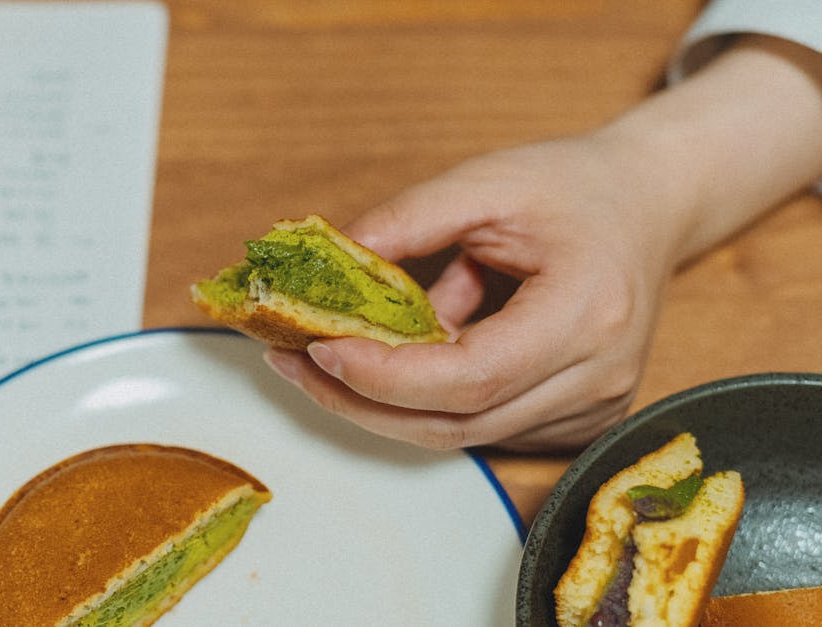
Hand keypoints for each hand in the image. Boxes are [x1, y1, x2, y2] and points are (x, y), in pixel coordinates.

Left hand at [265, 35, 821, 451]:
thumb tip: (329, 264)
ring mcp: (593, 407)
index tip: (317, 349)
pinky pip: (481, 427)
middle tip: (293, 364)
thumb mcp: (487, 181)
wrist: (649, 204)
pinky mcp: (577, 417)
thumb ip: (407, 221)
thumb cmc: (575, 187)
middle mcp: (599, 376)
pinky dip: (425, 401)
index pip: (472, 377)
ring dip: (384, 404)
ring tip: (323, 357)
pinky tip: (390, 360)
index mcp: (588, 313)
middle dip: (363, 401)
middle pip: (459, 424)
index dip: (386, 375)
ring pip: (463, 435)